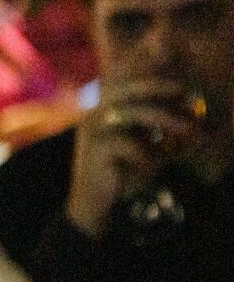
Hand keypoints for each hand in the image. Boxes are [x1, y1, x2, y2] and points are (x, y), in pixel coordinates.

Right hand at [66, 81, 208, 238]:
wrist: (94, 200)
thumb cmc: (122, 169)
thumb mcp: (144, 141)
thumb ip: (159, 125)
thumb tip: (188, 110)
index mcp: (102, 107)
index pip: (130, 82)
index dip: (156, 81)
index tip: (182, 87)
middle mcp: (94, 112)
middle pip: (131, 88)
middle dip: (161, 87)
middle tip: (185, 92)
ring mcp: (92, 128)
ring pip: (136, 113)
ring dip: (167, 120)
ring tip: (188, 130)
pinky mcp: (94, 147)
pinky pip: (129, 143)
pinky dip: (146, 155)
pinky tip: (150, 166)